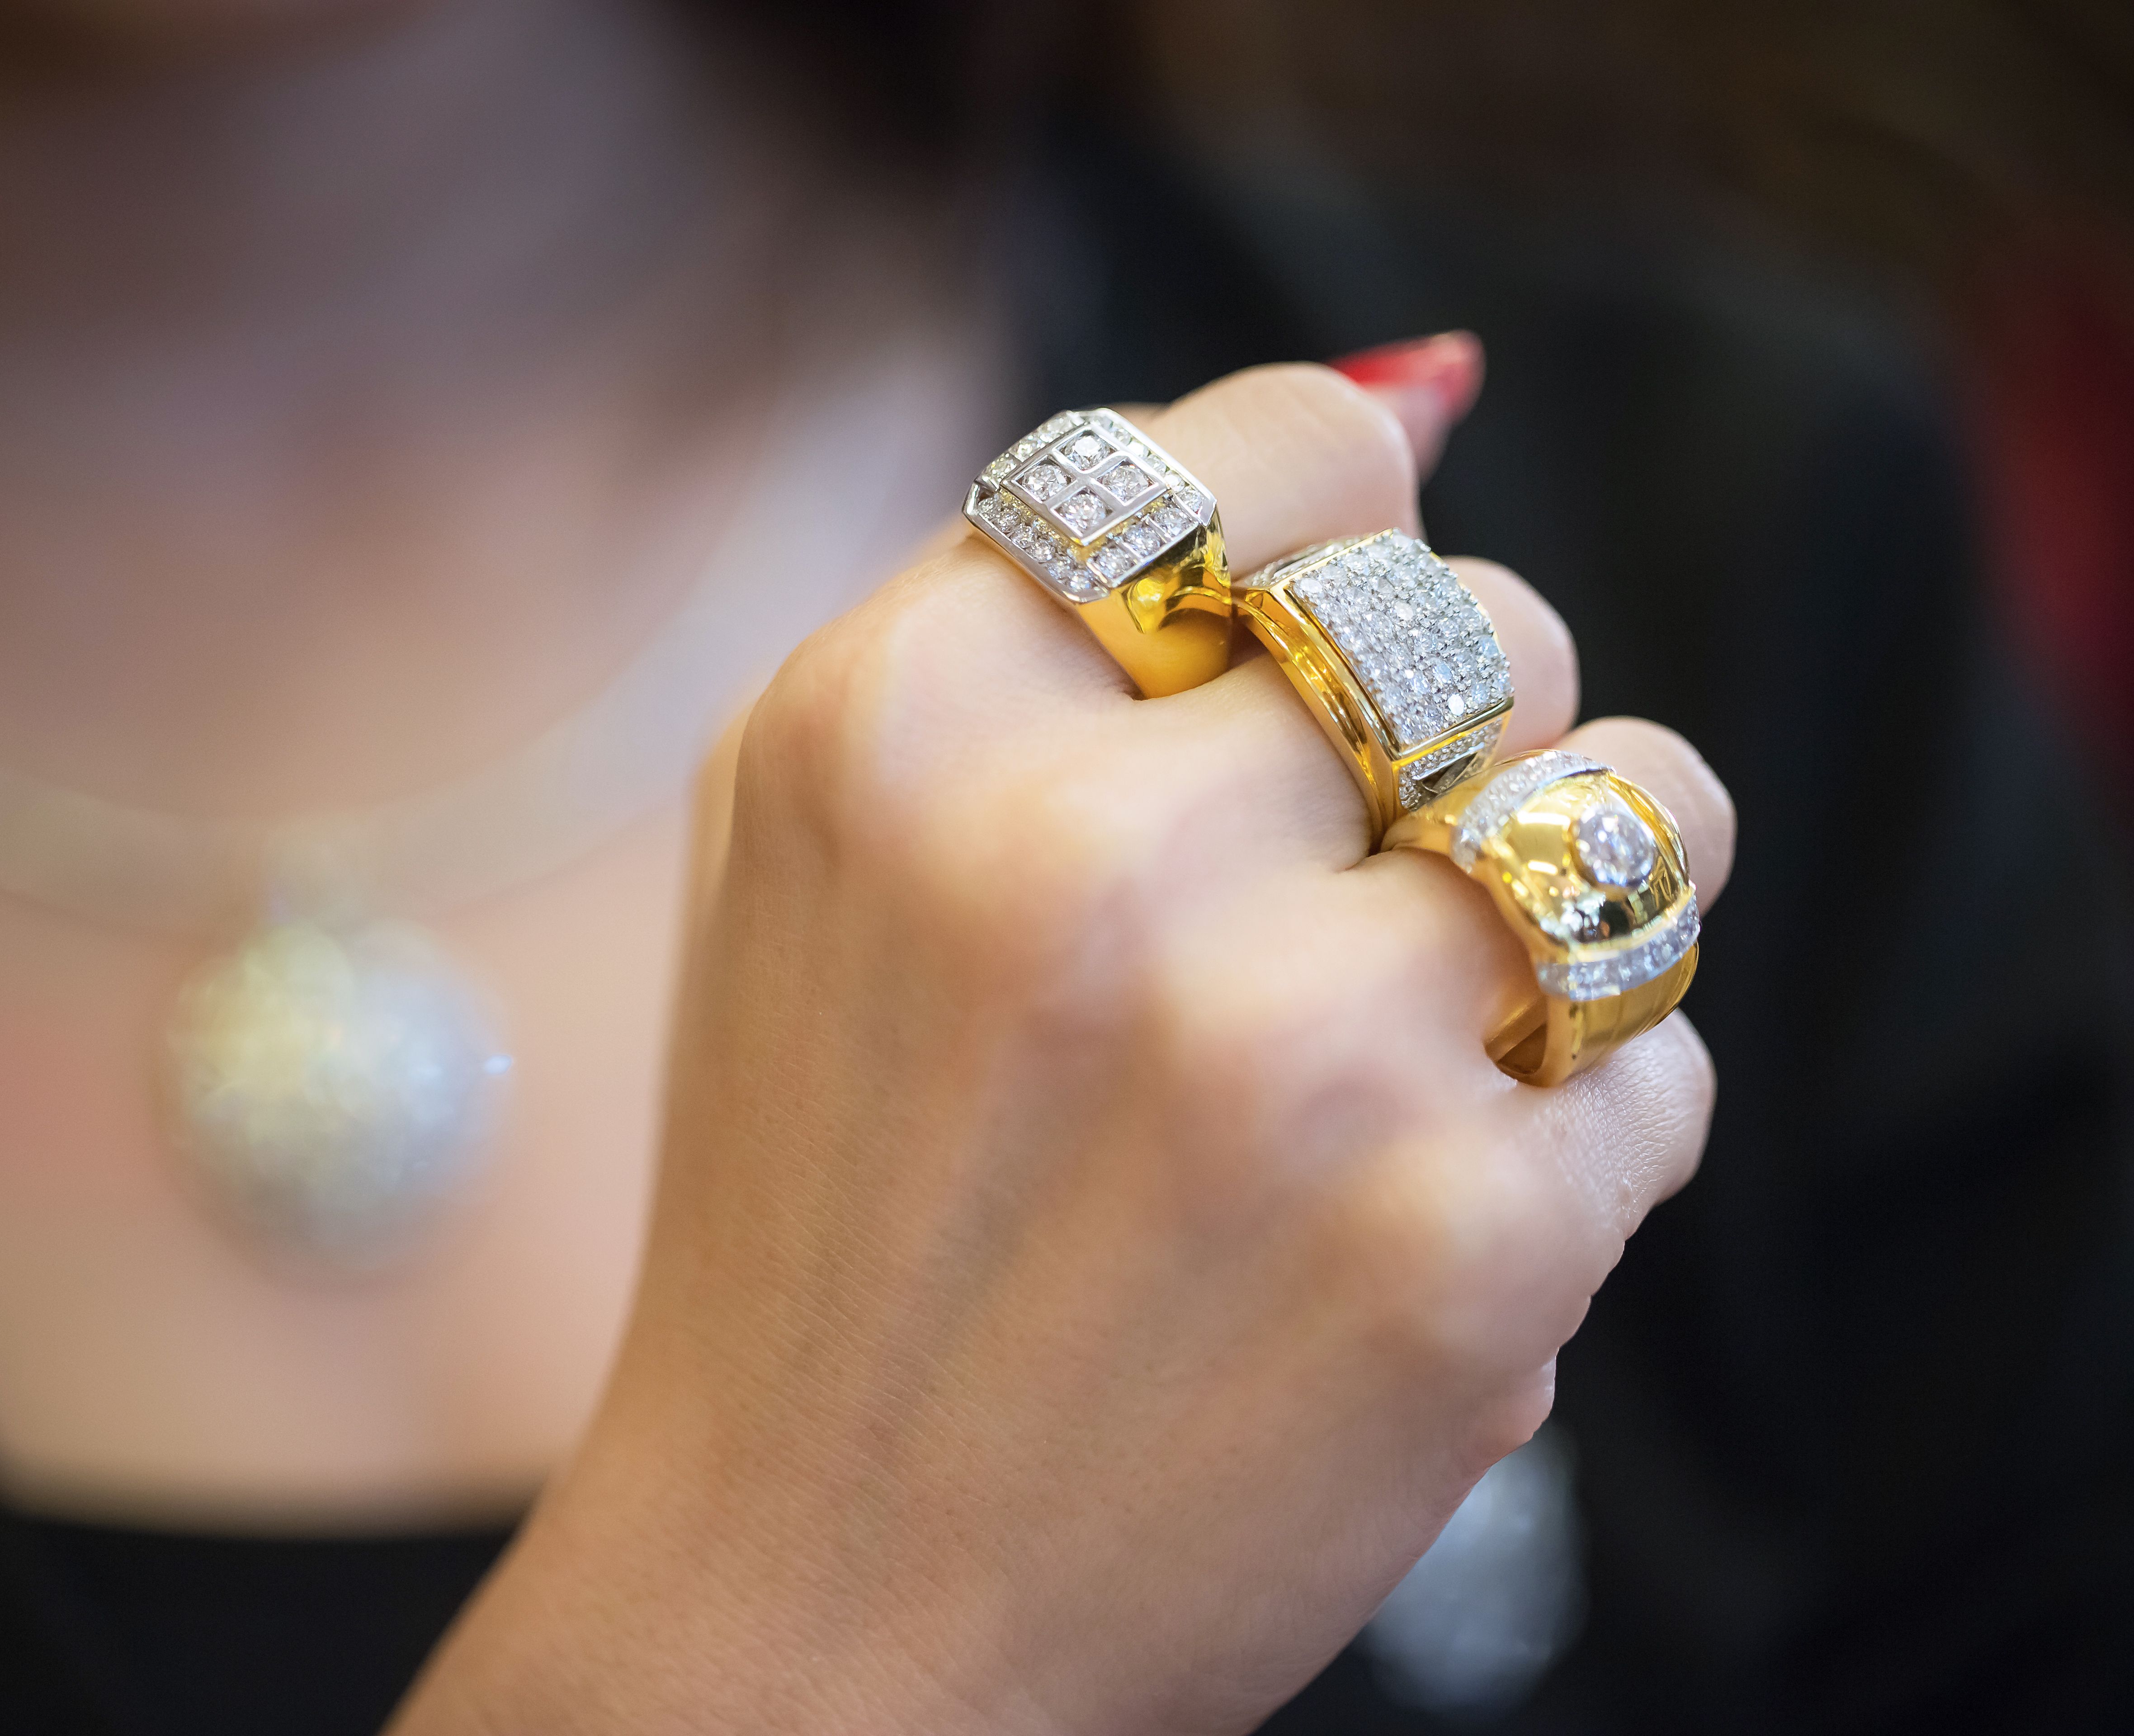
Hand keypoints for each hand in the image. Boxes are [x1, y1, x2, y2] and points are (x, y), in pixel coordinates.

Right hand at [397, 363, 1733, 1734]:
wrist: (828, 1605)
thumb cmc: (831, 1192)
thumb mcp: (821, 838)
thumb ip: (1064, 587)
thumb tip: (1436, 387)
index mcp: (902, 728)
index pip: (1285, 456)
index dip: (1336, 535)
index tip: (1300, 651)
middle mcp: (1089, 864)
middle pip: (1481, 622)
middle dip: (1444, 739)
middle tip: (1325, 887)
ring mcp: (1291, 1058)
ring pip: (1639, 803)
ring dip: (1569, 891)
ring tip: (1428, 1012)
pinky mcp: (1463, 1251)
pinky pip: (1657, 1059)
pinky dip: (1570, 1116)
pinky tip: (1409, 1202)